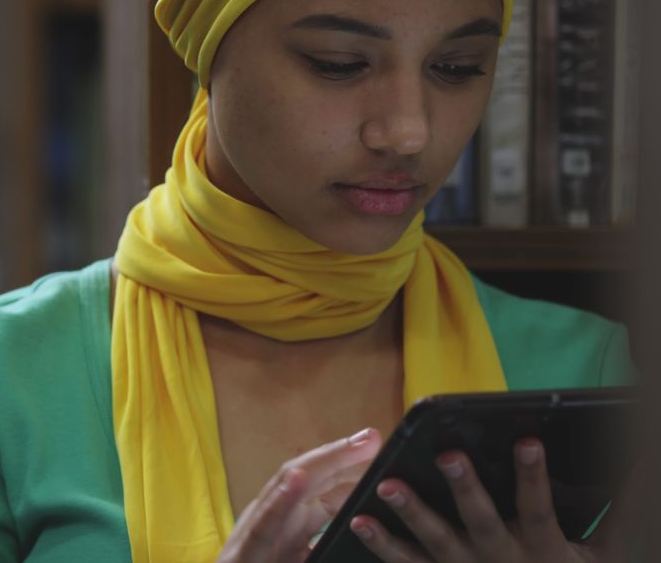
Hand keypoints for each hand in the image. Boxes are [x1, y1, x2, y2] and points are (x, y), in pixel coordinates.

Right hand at [218, 427, 382, 562]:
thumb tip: (365, 530)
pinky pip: (263, 524)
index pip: (323, 489)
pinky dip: (280, 500)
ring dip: (318, 464)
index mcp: (291, 526)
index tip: (380, 453)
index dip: (351, 469)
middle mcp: (273, 520)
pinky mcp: (245, 553)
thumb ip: (327, 545)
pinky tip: (297, 479)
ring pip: (284, 487)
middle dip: (340, 456)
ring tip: (348, 446)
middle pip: (310, 478)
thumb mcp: (306, 559)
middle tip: (372, 438)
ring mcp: (255, 532)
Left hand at [349, 438, 640, 561]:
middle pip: (480, 522)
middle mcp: (498, 560)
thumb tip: (639, 462)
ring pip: (434, 543)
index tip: (528, 440)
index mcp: (540, 550)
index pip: (539, 508)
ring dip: (410, 514)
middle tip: (448, 455)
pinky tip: (358, 522)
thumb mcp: (602, 556)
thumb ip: (622, 511)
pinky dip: (382, 545)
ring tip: (387, 486)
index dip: (533, 476)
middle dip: (465, 488)